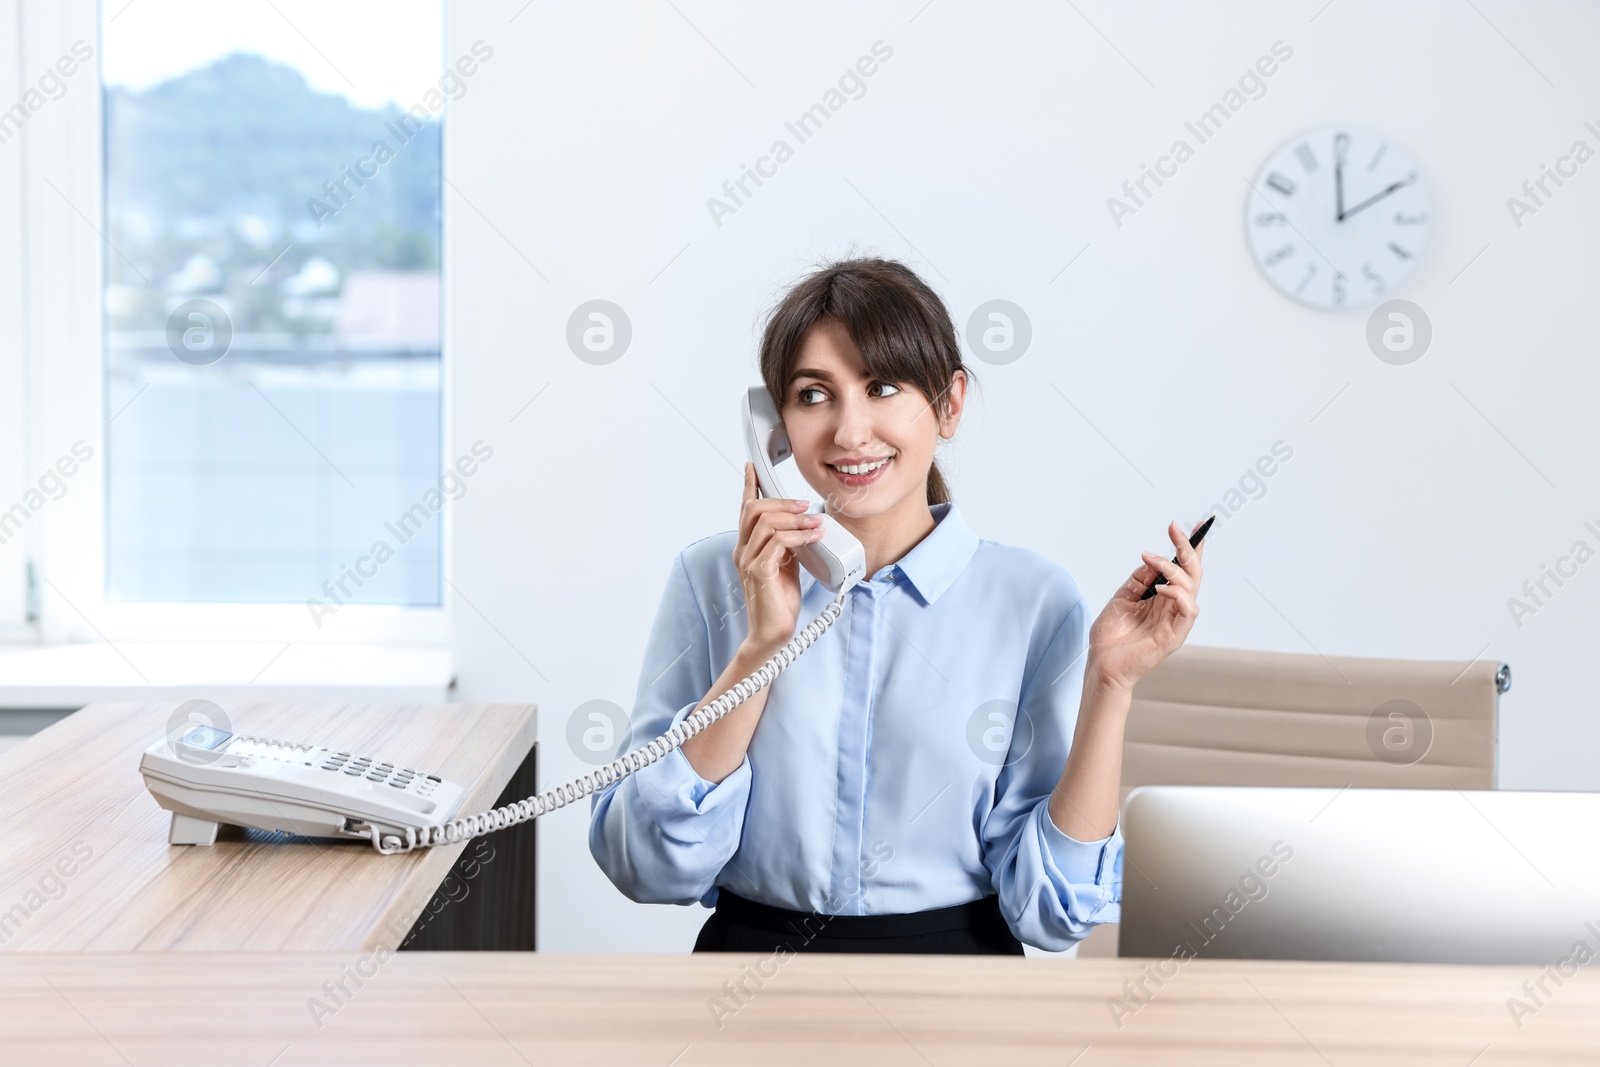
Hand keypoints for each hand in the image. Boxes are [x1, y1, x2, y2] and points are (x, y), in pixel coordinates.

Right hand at [735, 462, 824, 656]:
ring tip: (815, 522)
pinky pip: (777, 543)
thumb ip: (788, 545)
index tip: (751, 468)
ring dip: (795, 519)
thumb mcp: (786, 565)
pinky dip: (797, 536)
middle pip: (754, 510)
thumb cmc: (779, 602)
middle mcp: (743, 551)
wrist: (774, 633)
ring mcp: (748, 561)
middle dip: (782, 502)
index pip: (744, 510)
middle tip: (806, 505)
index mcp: (747, 547)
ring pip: (766, 523)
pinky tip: (812, 538)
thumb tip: (805, 526)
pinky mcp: (759, 572)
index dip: (748, 486)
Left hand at [1086, 520, 1204, 694]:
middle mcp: (1173, 609)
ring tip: (1152, 560)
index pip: (1183, 571)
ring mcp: (1176, 622)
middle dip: (1186, 549)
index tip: (1188, 526)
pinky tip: (1160, 589)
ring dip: (1174, 569)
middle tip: (1174, 530)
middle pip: (1192, 574)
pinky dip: (1178, 594)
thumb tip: (1153, 561)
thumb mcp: (1122, 598)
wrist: (1101, 665)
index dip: (1189, 549)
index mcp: (1163, 600)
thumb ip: (1139, 580)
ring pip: (1191, 588)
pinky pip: (1188, 611)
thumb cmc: (1111, 637)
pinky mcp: (1174, 636)